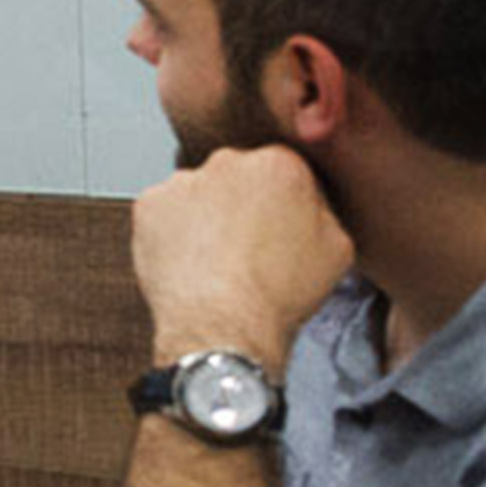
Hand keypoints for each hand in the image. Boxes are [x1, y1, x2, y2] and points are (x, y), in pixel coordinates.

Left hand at [132, 146, 354, 372]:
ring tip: (215, 261)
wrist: (224, 324)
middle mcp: (228, 162)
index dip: (281, 205)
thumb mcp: (336, 247)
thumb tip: (308, 205)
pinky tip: (189, 262)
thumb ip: (321, 210)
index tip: (278, 228)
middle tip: (246, 247)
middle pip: (237, 179)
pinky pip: (164, 214)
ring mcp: (183, 182)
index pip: (281, 173)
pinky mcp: (149, 205)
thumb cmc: (279, 292)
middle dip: (241, 206)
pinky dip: (172, 233)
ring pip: (198, 195)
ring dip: (204, 218)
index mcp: (280, 164)